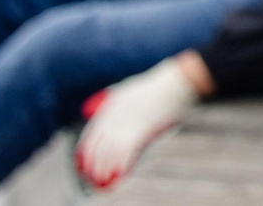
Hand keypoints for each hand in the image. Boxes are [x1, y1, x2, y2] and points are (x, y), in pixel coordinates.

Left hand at [74, 55, 201, 187]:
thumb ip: (116, 98)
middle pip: (96, 147)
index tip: (88, 161)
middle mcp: (114, 117)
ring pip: (107, 153)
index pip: (90, 134)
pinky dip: (121, 165)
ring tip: (104, 178)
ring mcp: (125, 124)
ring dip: (104, 168)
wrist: (175, 84)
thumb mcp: (129, 89)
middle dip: (93, 164)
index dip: (86, 151)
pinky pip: (124, 154)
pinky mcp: (139, 132)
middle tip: (95, 175)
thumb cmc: (157, 87)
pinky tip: (121, 173)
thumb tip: (108, 105)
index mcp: (110, 108)